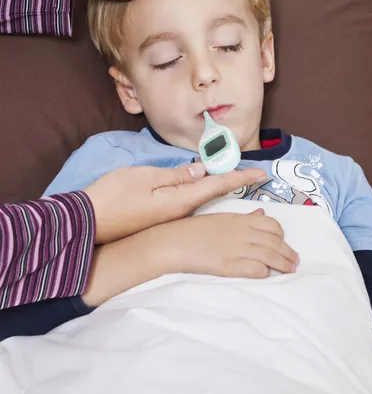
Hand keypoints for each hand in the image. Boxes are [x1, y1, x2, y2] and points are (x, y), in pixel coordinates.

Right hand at [82, 208, 298, 306]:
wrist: (173, 242)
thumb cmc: (194, 229)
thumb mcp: (221, 217)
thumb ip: (244, 217)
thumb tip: (262, 213)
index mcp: (240, 219)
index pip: (273, 225)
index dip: (282, 236)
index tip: (284, 244)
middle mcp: (243, 232)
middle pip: (276, 242)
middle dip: (289, 253)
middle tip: (294, 262)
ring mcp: (237, 249)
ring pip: (271, 257)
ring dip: (284, 265)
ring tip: (290, 271)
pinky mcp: (230, 266)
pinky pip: (257, 270)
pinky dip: (266, 274)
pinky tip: (268, 277)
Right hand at [84, 162, 266, 243]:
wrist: (87, 223)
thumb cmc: (114, 197)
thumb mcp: (144, 178)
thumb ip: (175, 175)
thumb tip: (201, 171)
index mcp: (179, 200)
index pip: (217, 186)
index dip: (240, 177)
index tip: (262, 174)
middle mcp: (179, 211)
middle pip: (212, 194)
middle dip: (233, 183)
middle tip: (254, 176)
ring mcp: (168, 218)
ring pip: (200, 200)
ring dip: (218, 189)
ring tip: (236, 180)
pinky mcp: (158, 219)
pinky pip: (186, 205)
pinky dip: (200, 194)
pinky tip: (202, 190)